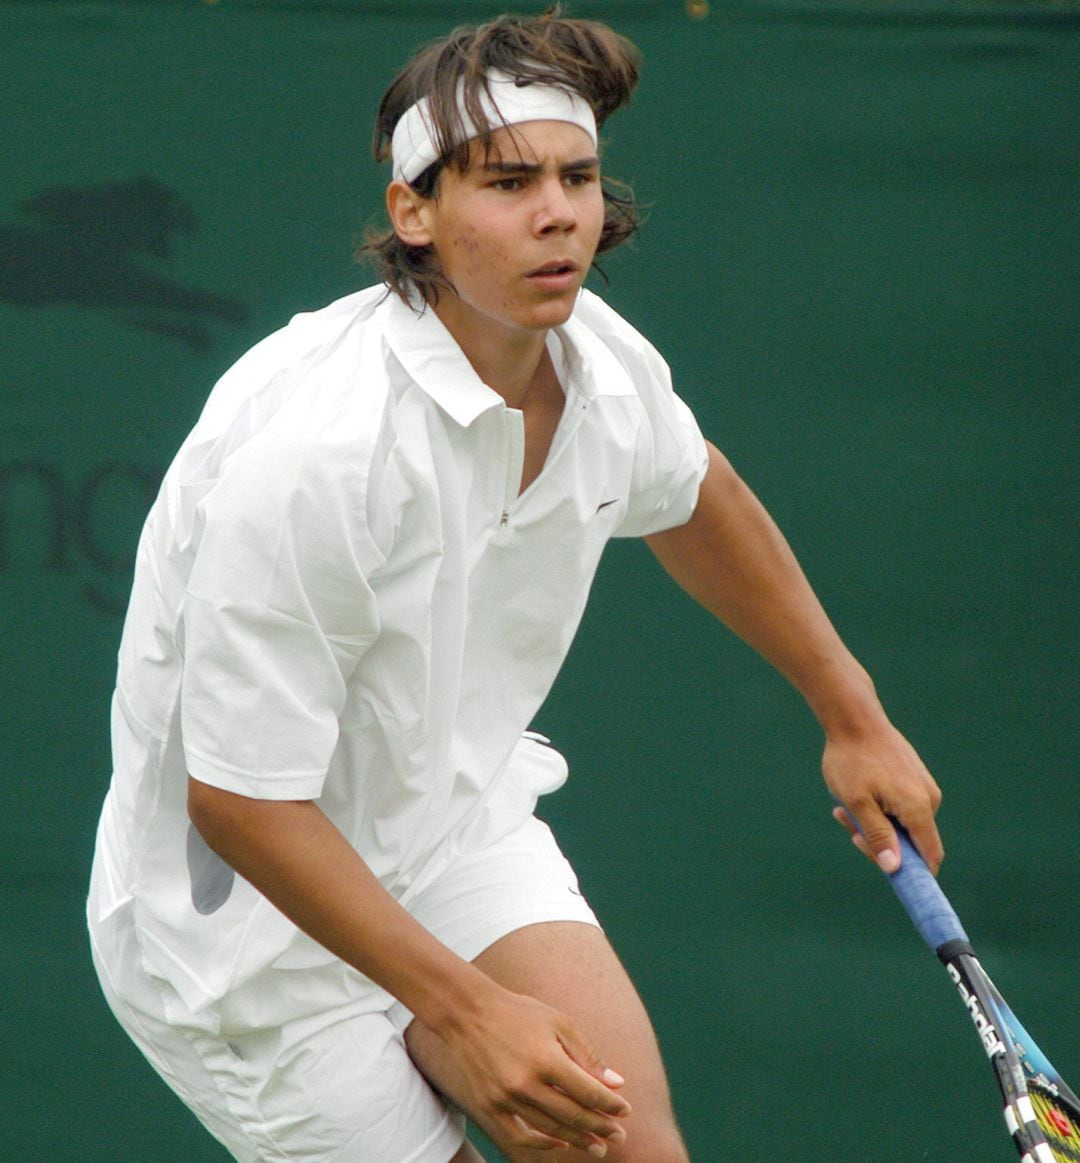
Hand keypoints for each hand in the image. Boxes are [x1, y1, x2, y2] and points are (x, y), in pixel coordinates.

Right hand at [408, 980, 629, 1156]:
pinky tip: (560, 1144)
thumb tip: (617, 1084)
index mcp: (547, 1058)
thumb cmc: (519, 1013)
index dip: (610, 1105)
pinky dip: (541, 1146)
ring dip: (577, 1140)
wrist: (468, 1013)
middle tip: (619, 1136)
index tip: (625, 1112)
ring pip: (550, 1130)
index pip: (588, 1092)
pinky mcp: (488, 1107)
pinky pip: (518, 1138)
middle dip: (600, 1127)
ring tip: (596, 1145)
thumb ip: (587, 1055)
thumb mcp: (558, 1022)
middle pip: (572, 1115)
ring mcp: (505, 1098)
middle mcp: (526, 1083)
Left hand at [822, 720, 943, 875]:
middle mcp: (929, 799)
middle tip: (848, 827)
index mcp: (918, 808)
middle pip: (911, 841)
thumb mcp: (857, 802)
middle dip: (879, 842)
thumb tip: (894, 869)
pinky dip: (877, 807)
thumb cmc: (852, 759)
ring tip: (843, 807)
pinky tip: (854, 795)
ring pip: (901, 823)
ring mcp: (922, 787)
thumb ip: (878, 836)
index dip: (914, 874)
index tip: (888, 874)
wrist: (854, 717)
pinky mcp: (913, 778)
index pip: (929, 856)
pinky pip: (899, 806)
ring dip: (873, 823)